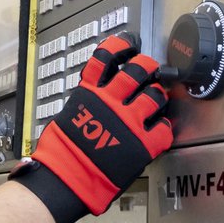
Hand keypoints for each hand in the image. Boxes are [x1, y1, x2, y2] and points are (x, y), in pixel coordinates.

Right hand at [11, 33, 172, 222]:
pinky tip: (158, 130)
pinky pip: (163, 129)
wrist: (66, 179)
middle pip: (138, 70)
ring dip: (158, 95)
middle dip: (147, 67)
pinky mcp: (142, 143)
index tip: (128, 44)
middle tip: (150, 72)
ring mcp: (128, 121)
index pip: (106, 57)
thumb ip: (85, 104)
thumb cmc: (59, 154)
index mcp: (90, 93)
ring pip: (155, 95)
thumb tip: (93, 100)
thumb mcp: (67, 117)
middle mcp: (110, 102)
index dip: (120, 46)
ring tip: (156, 100)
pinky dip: (163, 128)